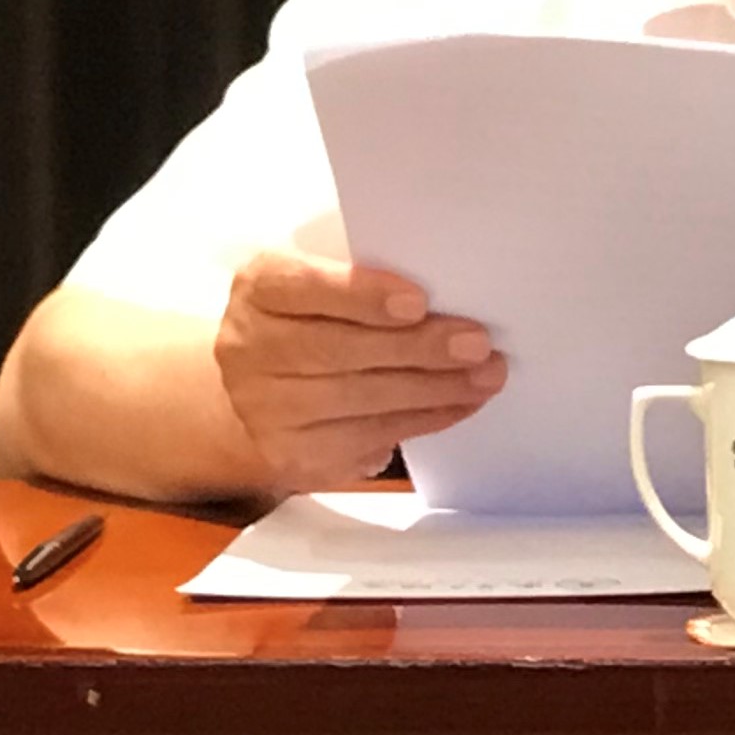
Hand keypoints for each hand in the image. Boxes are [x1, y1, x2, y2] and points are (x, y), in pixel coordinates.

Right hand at [211, 249, 505, 494]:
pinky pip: (368, 437)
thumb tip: (447, 290)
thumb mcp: (323, 283)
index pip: (304, 285)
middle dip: (416, 347)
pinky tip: (458, 403)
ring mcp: (265, 408)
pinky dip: (424, 419)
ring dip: (433, 389)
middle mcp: (249, 348)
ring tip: (485, 375)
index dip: (361, 294)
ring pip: (358, 399)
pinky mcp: (292, 455)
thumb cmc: (311, 321)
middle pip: (337, 350)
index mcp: (260, 288)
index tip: (418, 300)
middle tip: (476, 343)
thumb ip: (368, 279)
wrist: (259, 390)